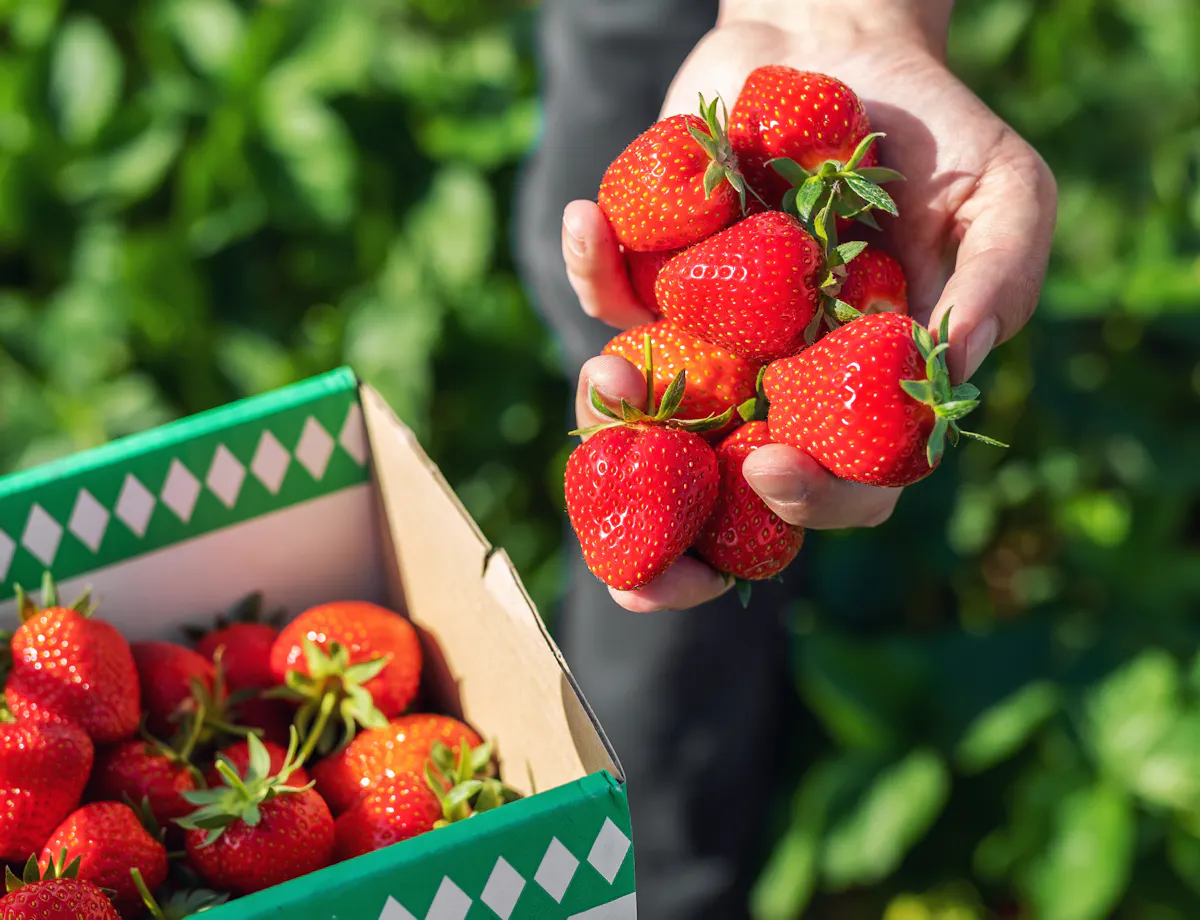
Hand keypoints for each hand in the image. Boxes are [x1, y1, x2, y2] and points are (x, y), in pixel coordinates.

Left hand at [563, 0, 1056, 611]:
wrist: (843, 44)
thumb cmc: (934, 129)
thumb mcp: (1003, 192)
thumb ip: (998, 279)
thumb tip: (952, 361)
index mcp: (860, 393)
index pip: (842, 482)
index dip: (810, 501)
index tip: (768, 469)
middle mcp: (779, 383)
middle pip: (724, 493)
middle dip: (671, 547)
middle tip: (630, 572)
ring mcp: (710, 338)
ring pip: (648, 417)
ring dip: (610, 415)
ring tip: (603, 375)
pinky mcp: (655, 280)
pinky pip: (610, 297)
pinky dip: (590, 267)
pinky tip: (585, 219)